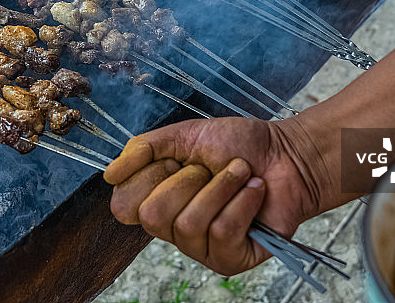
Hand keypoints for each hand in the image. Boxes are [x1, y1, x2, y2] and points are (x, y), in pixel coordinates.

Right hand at [103, 116, 336, 274]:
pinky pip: (223, 231)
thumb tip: (108, 174)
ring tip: (240, 174)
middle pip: (153, 215)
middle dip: (188, 179)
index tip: (177, 159)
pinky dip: (242, 201)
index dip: (151, 175)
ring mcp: (201, 248)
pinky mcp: (230, 259)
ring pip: (190, 223)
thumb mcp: (185, 135)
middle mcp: (173, 229)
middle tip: (210, 167)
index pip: (123, 205)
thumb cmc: (238, 145)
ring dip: (221, 186)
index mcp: (157, 200)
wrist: (286, 154)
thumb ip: (143, 149)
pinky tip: (254, 191)